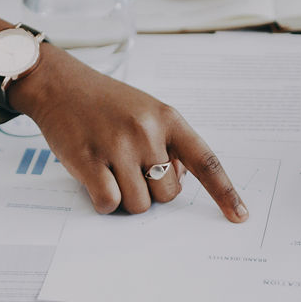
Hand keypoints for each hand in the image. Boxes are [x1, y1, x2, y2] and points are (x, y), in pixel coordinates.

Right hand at [11, 44, 248, 221]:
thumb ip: (168, 144)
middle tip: (129, 169)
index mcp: (169, 118)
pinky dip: (104, 201)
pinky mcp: (89, 160)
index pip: (205, 161)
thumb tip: (178, 181)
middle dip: (151, 192)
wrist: (60, 84)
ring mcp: (118, 146)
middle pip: (168, 195)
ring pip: (139, 204)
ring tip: (110, 169)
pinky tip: (95, 178)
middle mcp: (147, 131)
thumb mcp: (147, 112)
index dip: (225, 192)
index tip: (240, 217)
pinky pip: (109, 203)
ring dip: (125, 197)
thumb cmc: (106, 103)